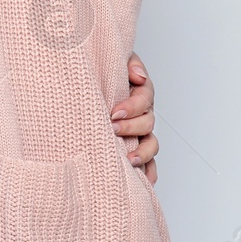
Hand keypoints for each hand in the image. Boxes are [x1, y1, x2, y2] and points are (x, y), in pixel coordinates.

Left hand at [111, 52, 158, 184]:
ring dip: (142, 153)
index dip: (132, 107)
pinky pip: (148, 163)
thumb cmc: (102, 71)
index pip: (144, 99)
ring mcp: (140, 133)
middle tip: (113, 129)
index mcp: (140, 92)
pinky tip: (144, 181)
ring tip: (129, 159)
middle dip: (131, 127)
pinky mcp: (135, 148)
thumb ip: (128, 64)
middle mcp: (143, 114)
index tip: (114, 112)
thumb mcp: (115, 60)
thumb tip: (138, 76)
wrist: (89, 81)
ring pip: (151, 145)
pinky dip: (148, 172)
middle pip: (147, 123)